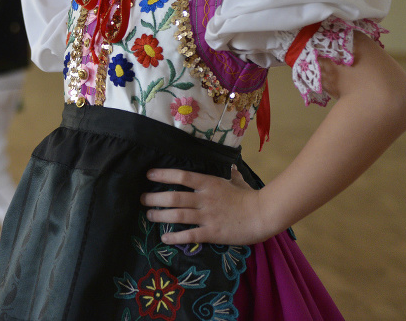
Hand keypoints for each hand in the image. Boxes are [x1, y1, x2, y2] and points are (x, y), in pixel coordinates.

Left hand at [140, 167, 271, 245]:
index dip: (163, 175)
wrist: (263, 215)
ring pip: (178, 215)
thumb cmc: (250, 197)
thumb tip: (231, 167)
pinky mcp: (212, 232)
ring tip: (148, 215)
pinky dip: (175, 237)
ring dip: (160, 215)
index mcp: (209, 183)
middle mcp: (204, 198)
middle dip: (155, 198)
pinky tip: (164, 238)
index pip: (181, 176)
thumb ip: (230, 174)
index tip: (149, 174)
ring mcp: (207, 216)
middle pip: (174, 197)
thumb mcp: (238, 181)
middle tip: (142, 199)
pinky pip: (189, 235)